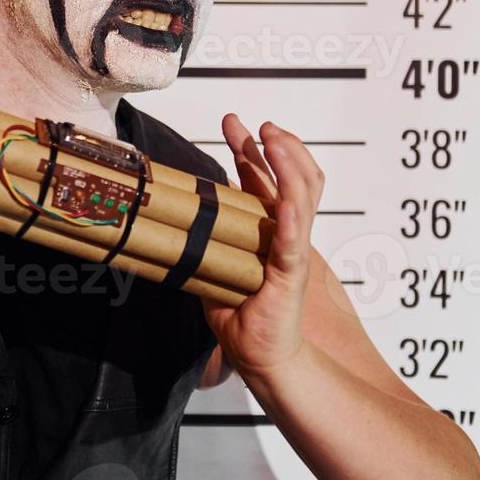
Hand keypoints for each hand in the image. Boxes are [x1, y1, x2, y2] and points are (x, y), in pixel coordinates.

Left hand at [202, 114, 324, 382]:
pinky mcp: (292, 273)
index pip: (265, 179)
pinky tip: (287, 199)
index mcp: (269, 229)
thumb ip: (206, 238)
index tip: (236, 124)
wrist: (263, 355)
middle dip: (273, 145)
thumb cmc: (243, 315)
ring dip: (289, 163)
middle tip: (254, 124)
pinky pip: (294, 240)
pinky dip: (293, 216)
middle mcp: (286, 233)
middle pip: (290, 177)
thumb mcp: (216, 263)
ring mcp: (293, 250)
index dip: (253, 149)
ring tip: (273, 138)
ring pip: (302, 195)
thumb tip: (177, 214)